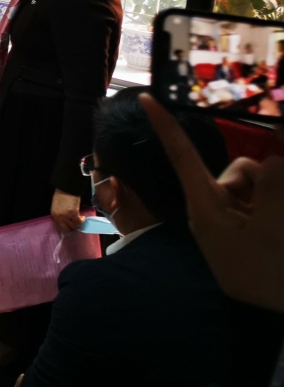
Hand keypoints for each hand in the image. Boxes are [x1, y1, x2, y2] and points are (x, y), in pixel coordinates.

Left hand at [51, 189, 83, 231]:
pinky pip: (79, 221)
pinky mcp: (73, 213)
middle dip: (72, 229)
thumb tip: (66, 221)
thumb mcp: (57, 207)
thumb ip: (60, 215)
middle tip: (77, 225)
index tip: (71, 228)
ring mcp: (66, 216)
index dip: (66, 228)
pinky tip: (83, 217)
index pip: (60, 227)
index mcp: (54, 215)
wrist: (66, 188)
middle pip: (67, 229)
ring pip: (74, 226)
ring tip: (80, 219)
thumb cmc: (61, 195)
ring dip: (78, 224)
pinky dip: (82, 220)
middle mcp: (59, 217)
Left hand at [142, 92, 283, 311]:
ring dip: (274, 195)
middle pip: (243, 170)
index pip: (182, 156)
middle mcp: (216, 207)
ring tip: (276, 228)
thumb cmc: (265, 275)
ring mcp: (235, 218)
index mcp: (206, 205)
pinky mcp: (252, 227)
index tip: (145, 98)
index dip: (166, 126)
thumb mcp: (270, 228)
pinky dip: (276, 206)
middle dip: (264, 178)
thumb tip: (272, 158)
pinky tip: (276, 228)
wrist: (273, 318)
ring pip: (261, 183)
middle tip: (274, 215)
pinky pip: (267, 200)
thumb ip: (271, 185)